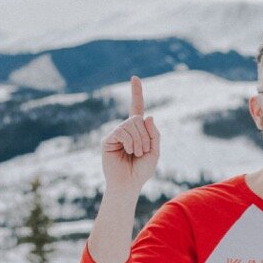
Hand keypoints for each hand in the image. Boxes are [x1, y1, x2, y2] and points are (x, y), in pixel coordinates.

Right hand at [100, 76, 159, 193]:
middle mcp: (125, 129)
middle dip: (145, 135)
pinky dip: (129, 142)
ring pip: (131, 124)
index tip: (134, 78)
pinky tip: (128, 151)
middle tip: (142, 151)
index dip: (136, 93)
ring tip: (135, 153)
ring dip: (139, 141)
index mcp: (137, 130)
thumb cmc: (141, 170)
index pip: (136, 108)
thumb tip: (147, 116)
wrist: (128, 184)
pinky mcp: (108, 139)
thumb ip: (154, 133)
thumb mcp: (155, 151)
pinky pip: (122, 131)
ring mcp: (115, 133)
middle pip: (137, 118)